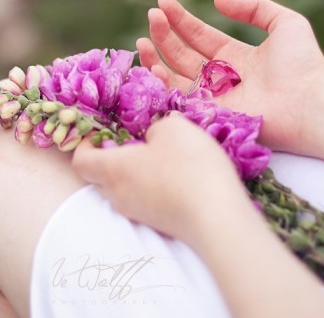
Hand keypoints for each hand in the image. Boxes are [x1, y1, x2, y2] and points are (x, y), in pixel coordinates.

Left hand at [72, 115, 246, 242]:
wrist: (216, 215)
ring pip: (121, 190)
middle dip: (109, 157)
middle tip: (132, 143)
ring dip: (131, 173)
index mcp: (114, 170)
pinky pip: (141, 200)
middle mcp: (118, 195)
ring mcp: (138, 213)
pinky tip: (174, 177)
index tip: (100, 134)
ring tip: (157, 158)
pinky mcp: (157, 222)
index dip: (85, 145)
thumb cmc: (189, 165)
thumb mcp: (174, 128)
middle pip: (99, 177)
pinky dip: (148, 186)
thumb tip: (152, 139)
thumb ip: (155, 128)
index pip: (81, 161)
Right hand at [138, 0, 323, 151]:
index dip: (182, 19)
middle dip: (167, 34)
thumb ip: (253, 6)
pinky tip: (152, 64)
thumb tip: (218, 0)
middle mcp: (222, 76)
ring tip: (143, 37)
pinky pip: (180, 98)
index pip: (202, 35)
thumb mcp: (284, 22)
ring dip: (159, 56)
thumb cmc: (302, 63)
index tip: (164, 2)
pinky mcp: (210, 113)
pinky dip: (163, 83)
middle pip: (186, 53)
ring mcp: (215, 96)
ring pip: (178, 75)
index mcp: (237, 55)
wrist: (310, 103)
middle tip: (152, 14)